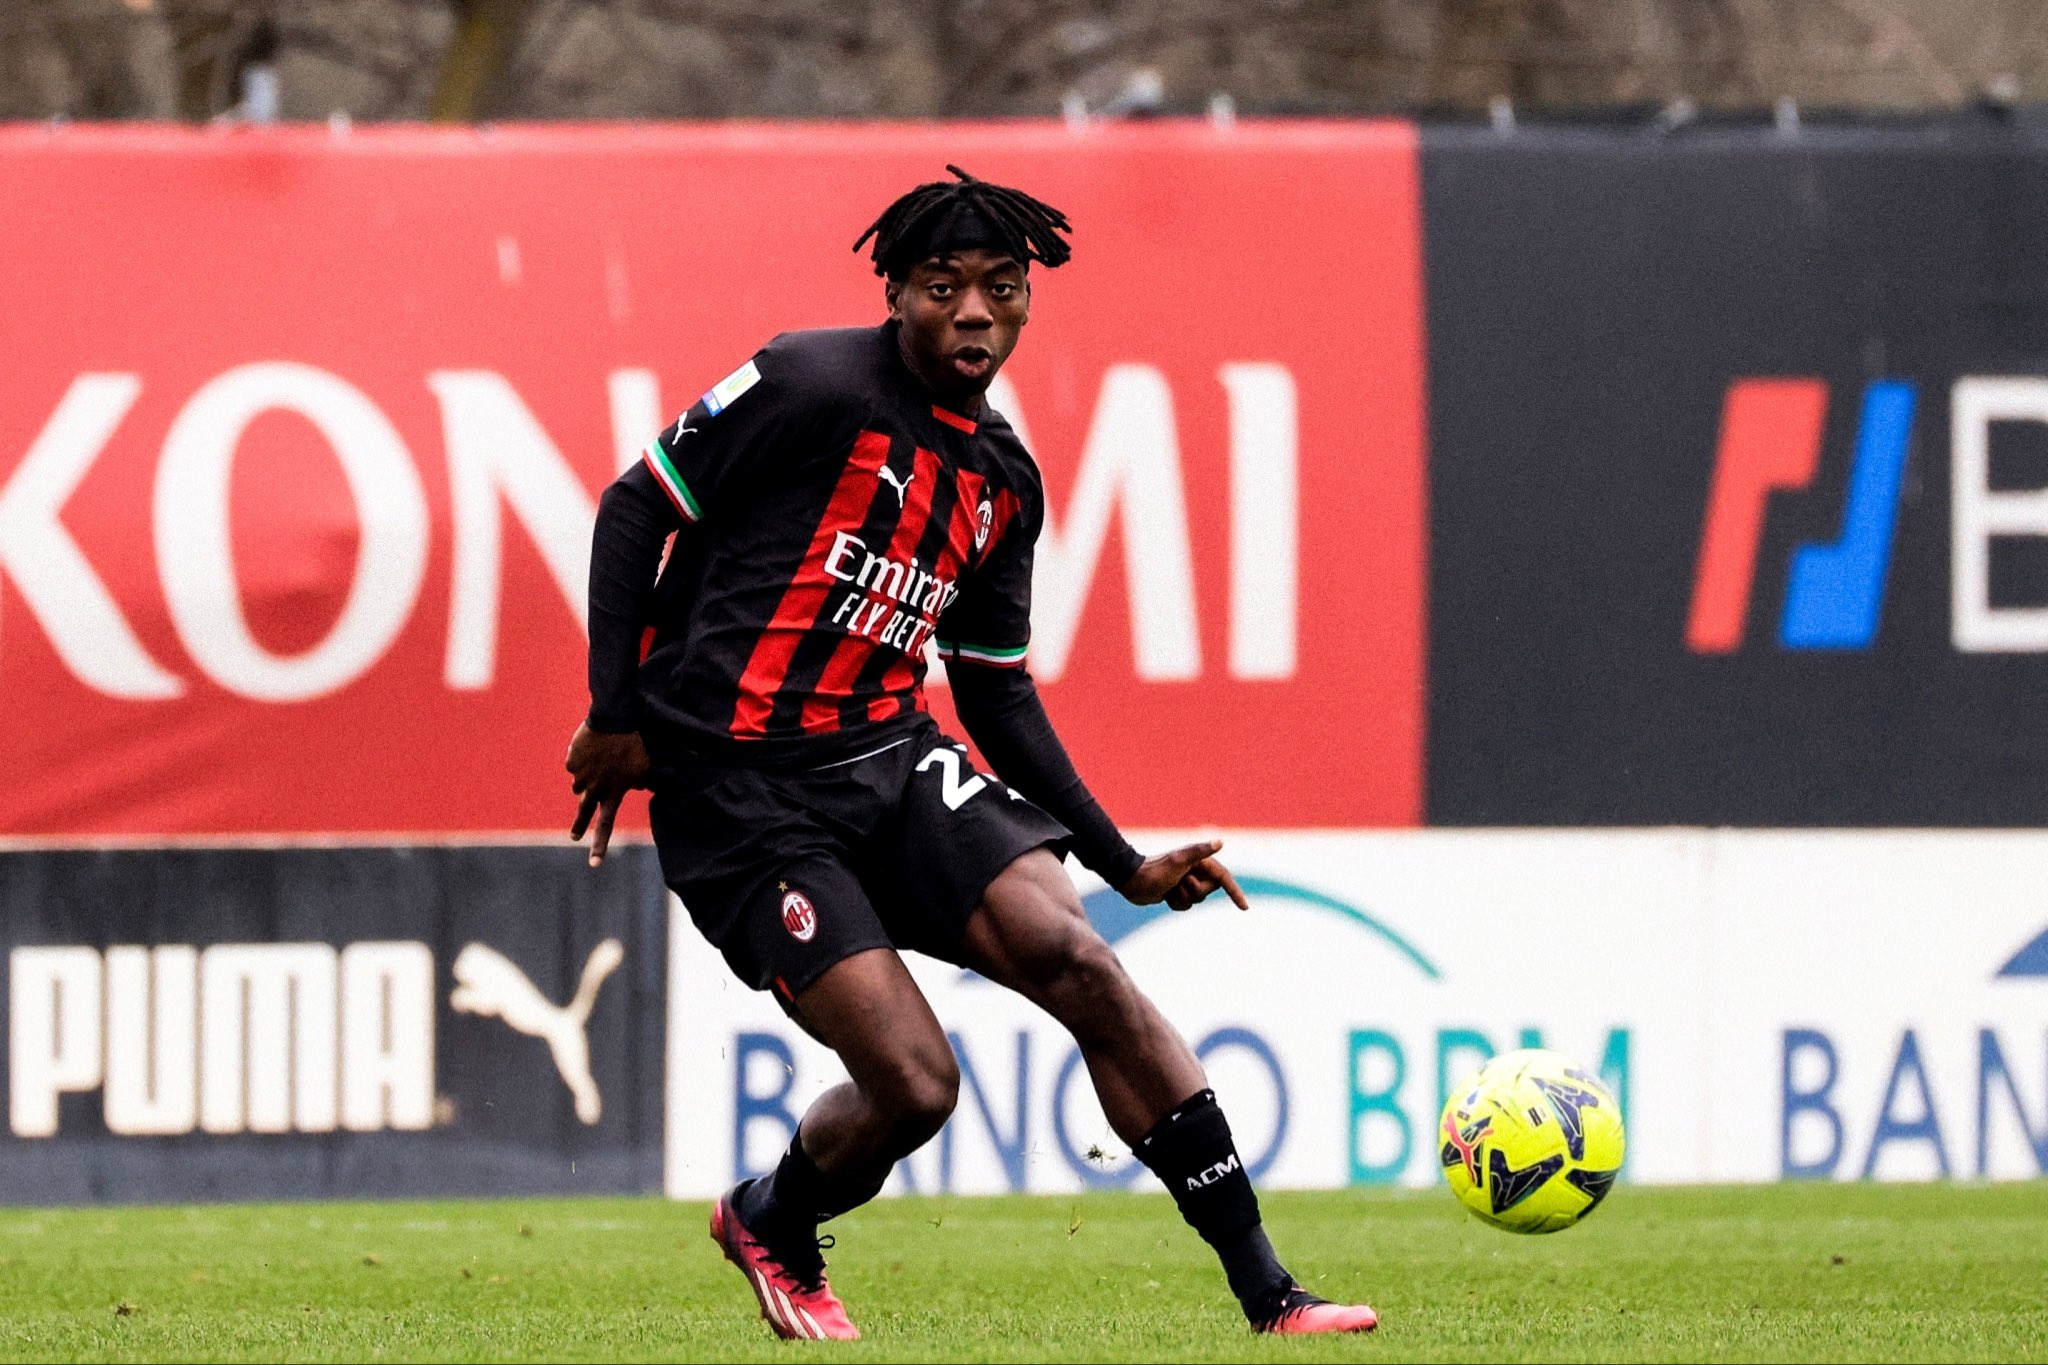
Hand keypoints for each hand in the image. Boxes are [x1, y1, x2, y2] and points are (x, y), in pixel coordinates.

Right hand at [566, 723, 651, 867]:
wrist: (615, 721)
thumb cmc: (635, 744)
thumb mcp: (645, 766)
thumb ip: (642, 780)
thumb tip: (643, 787)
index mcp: (612, 793)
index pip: (605, 825)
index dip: (599, 845)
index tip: (594, 864)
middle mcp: (594, 789)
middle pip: (584, 811)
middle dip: (579, 826)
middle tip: (574, 837)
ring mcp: (580, 776)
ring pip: (580, 784)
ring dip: (588, 778)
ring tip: (600, 762)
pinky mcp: (572, 761)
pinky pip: (575, 764)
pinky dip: (583, 759)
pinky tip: (594, 747)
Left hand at [1116, 839, 1249, 911]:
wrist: (1132, 880)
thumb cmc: (1155, 869)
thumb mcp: (1179, 860)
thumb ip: (1199, 851)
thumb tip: (1219, 842)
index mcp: (1199, 862)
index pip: (1224, 878)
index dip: (1235, 892)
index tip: (1244, 907)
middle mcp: (1195, 870)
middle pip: (1208, 892)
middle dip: (1194, 892)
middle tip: (1180, 882)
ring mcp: (1186, 881)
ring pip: (1196, 901)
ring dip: (1182, 899)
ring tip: (1169, 889)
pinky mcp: (1176, 892)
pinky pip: (1185, 906)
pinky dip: (1176, 904)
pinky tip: (1165, 896)